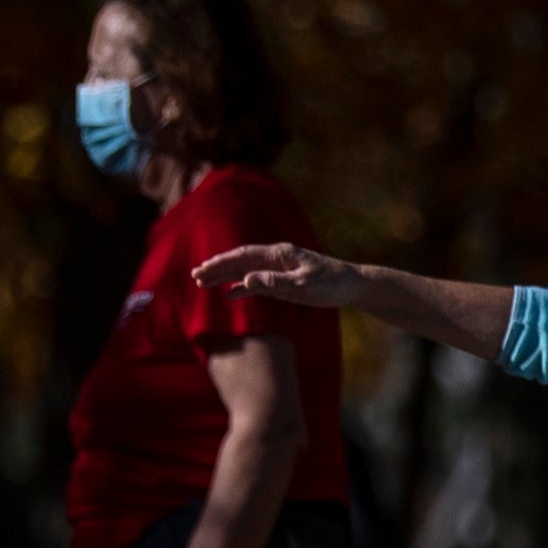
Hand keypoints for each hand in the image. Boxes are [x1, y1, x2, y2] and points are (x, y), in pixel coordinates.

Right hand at [188, 242, 353, 308]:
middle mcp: (276, 258)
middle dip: (217, 267)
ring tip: (203, 282)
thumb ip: (275, 282)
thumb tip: (247, 280)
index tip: (204, 269)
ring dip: (225, 276)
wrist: (352, 284)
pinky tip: (229, 294)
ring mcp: (279, 269)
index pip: (244, 255)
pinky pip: (257, 282)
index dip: (222, 262)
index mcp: (280, 254)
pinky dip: (241, 287)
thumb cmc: (331, 283)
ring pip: (245, 271)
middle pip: (240, 261)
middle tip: (195, 275)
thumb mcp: (304, 285)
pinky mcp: (284, 280)